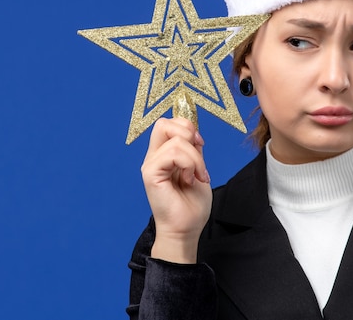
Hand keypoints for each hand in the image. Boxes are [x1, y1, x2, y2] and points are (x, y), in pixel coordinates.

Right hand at [141, 118, 212, 262]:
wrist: (186, 230)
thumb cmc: (191, 206)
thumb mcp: (198, 169)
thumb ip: (193, 150)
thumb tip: (194, 131)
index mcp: (163, 155)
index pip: (169, 123)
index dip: (188, 127)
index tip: (201, 145)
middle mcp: (154, 157)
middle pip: (164, 123)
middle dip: (188, 133)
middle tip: (199, 153)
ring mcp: (150, 165)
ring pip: (176, 140)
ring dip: (195, 158)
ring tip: (196, 176)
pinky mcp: (150, 174)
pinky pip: (172, 154)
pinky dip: (189, 164)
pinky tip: (190, 179)